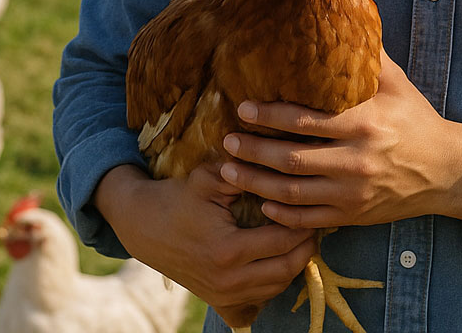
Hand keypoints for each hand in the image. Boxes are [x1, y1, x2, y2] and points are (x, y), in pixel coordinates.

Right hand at [94, 163, 314, 327]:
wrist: (144, 227)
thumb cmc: (179, 198)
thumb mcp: (209, 178)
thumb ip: (244, 171)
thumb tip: (281, 160)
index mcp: (229, 250)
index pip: (284, 241)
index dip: (304, 222)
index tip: (313, 203)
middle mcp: (228, 280)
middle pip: (287, 269)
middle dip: (307, 245)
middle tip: (316, 220)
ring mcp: (223, 295)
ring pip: (276, 287)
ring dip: (295, 263)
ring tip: (304, 235)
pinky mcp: (219, 300)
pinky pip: (260, 298)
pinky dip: (276, 279)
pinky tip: (281, 257)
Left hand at [219, 50, 461, 229]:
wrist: (445, 171)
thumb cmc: (416, 120)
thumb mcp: (397, 85)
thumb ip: (370, 58)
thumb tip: (348, 18)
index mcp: (364, 123)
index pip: (306, 121)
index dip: (270, 115)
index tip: (242, 107)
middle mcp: (355, 160)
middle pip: (292, 159)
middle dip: (253, 150)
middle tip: (226, 140)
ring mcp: (353, 192)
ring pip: (293, 192)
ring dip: (256, 182)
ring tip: (229, 170)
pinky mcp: (353, 215)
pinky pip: (308, 220)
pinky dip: (280, 213)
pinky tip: (261, 200)